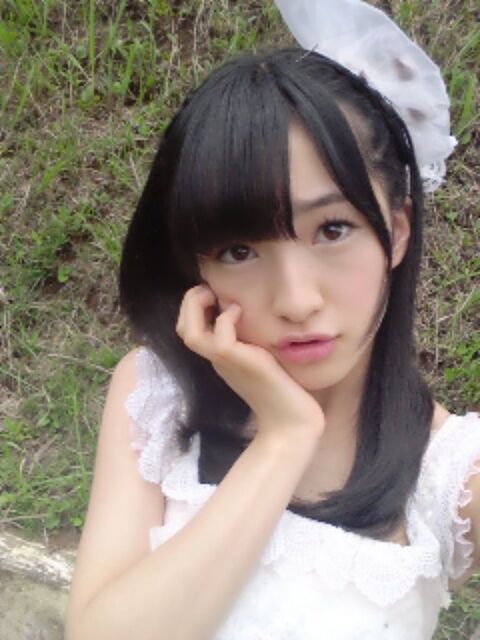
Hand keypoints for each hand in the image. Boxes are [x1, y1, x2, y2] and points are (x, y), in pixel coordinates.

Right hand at [176, 285, 324, 444]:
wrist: (293, 422)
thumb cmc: (285, 390)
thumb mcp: (264, 356)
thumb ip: (253, 339)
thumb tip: (253, 313)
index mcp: (221, 357)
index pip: (189, 329)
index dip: (192, 307)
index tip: (211, 292)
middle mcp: (218, 359)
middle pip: (183, 329)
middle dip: (188, 302)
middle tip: (206, 289)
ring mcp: (226, 362)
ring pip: (191, 333)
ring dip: (195, 307)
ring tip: (211, 295)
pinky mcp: (241, 364)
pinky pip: (220, 339)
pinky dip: (225, 319)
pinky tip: (239, 311)